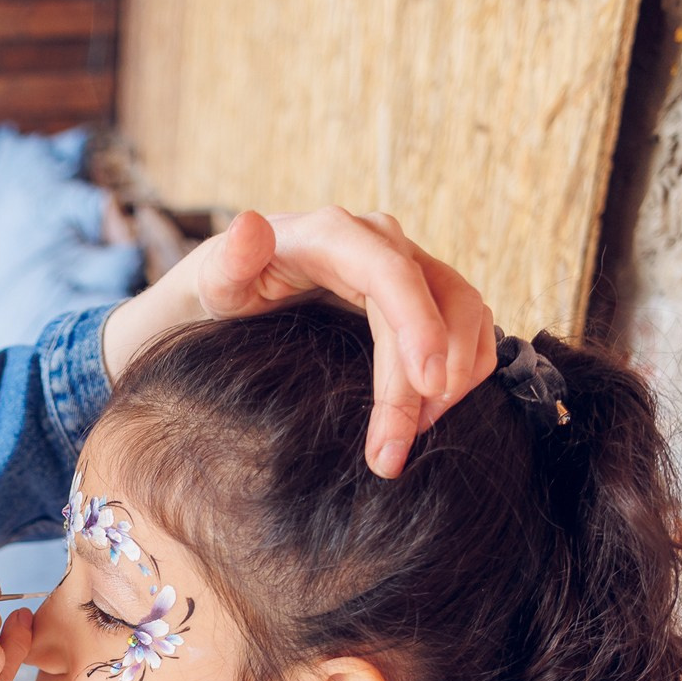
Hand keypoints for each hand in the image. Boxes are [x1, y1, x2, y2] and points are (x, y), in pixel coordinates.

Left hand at [102, 208, 497, 477]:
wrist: (237, 288)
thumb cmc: (223, 287)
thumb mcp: (214, 278)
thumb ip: (228, 259)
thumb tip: (248, 226)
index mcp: (334, 235)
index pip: (392, 273)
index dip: (419, 327)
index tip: (427, 385)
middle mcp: (381, 242)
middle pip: (436, 305)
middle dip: (424, 384)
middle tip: (391, 454)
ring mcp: (408, 267)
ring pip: (467, 313)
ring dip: (455, 380)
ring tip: (406, 441)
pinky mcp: (423, 295)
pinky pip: (467, 326)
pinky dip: (462, 372)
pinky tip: (427, 419)